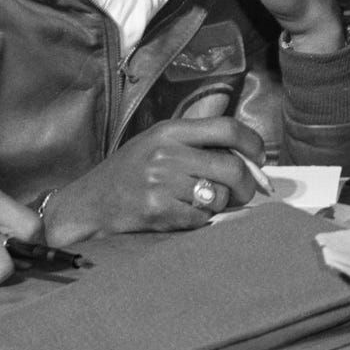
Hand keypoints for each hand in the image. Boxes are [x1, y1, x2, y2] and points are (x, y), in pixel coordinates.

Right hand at [41, 94, 263, 243]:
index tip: (260, 158)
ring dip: (221, 205)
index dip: (252, 143)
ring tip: (204, 203)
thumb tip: (249, 159)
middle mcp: (167, 153)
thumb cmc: (130, 173)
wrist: (89, 204)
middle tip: (245, 193)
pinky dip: (201, 221)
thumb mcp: (158, 142)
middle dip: (247, 185)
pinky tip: (183, 215)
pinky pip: (201, 219)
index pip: (227, 128)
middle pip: (231, 167)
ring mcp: (161, 183)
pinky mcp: (158, 211)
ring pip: (219, 197)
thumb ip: (197, 144)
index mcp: (170, 130)